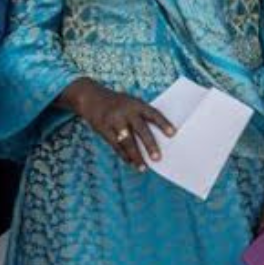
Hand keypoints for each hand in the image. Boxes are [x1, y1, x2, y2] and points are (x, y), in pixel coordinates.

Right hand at [60, 78, 175, 171]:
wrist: (91, 96)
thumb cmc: (119, 103)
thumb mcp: (132, 103)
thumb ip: (142, 116)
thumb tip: (158, 137)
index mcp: (137, 104)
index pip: (153, 114)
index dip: (163, 123)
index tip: (173, 134)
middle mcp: (126, 112)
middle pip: (140, 130)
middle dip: (149, 145)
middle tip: (157, 158)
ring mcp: (114, 120)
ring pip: (127, 141)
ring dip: (135, 156)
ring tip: (143, 168)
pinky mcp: (103, 128)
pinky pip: (115, 145)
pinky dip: (123, 155)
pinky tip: (130, 163)